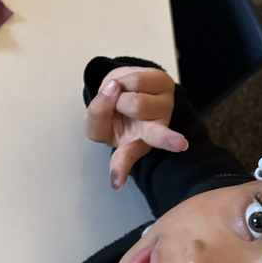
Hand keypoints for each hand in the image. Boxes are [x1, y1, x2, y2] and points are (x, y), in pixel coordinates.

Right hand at [85, 66, 187, 189]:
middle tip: (116, 96)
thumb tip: (112, 88)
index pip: (125, 160)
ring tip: (119, 96)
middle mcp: (153, 133)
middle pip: (152, 133)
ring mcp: (163, 109)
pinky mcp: (165, 85)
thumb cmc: (113, 114)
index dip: (118, 170)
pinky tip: (126, 85)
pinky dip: (122, 79)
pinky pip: (136, 80)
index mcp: (133, 147)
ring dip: (117, 94)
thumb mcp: (96, 123)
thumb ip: (97, 113)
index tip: (116, 184)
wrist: (124, 89)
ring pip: (134, 103)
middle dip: (126, 113)